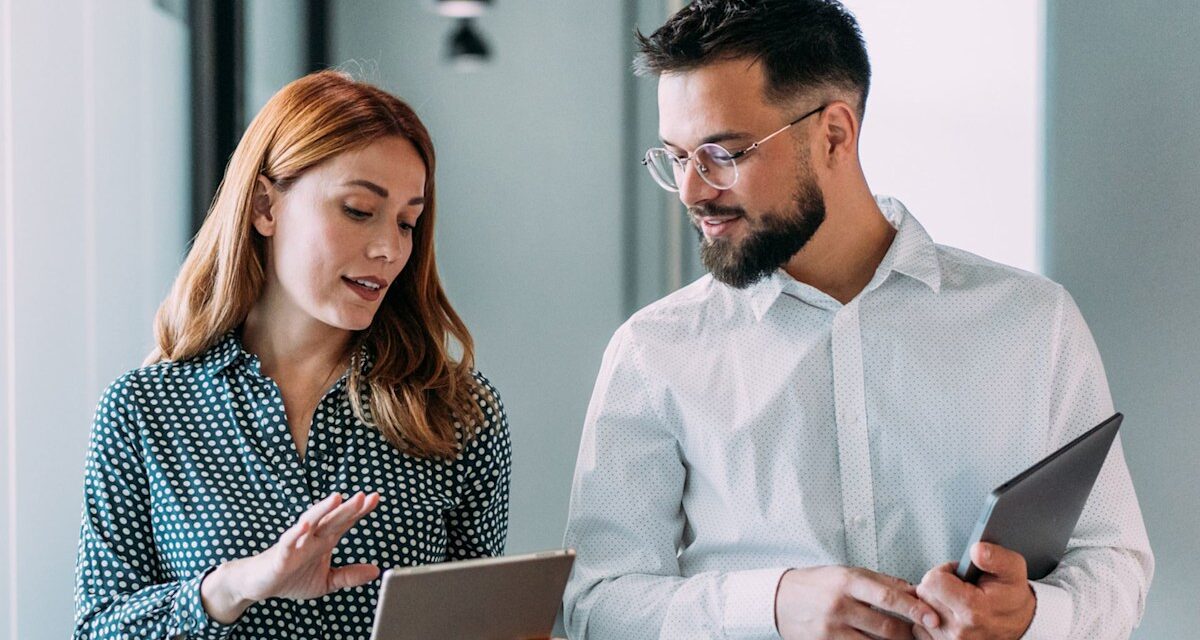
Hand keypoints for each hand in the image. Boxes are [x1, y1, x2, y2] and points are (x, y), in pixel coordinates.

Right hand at [201, 491, 381, 622]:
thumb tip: (376, 571)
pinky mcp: (281, 553)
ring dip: (323, 509)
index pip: (345, 522)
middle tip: (363, 496)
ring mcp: (297, 543)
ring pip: (311, 522)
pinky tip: (305, 524)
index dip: (360, 511)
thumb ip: (349, 575)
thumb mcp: (327, 581)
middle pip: (332, 519)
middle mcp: (312, 537)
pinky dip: (296, 532)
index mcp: (325, 540)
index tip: (375, 498)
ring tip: (337, 498)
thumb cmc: (292, 578)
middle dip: (348, 507)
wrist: (260, 584)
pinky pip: (289, 540)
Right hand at [775, 565, 940, 639]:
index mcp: (847, 582)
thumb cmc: (818, 584)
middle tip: (923, 635)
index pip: (888, 596)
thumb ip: (881, 582)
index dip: (914, 609)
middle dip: (910, 634)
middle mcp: (839, 605)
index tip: (933, 618)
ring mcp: (831, 629)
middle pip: (886, 627)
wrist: (779, 599)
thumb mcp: (847, 573)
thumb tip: (914, 591)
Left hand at [912, 543, 1034, 639]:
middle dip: (937, 585)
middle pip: (924, 594)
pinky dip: (930, 616)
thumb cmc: (1011, 594)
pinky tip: (948, 613)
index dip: (943, 572)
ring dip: (934, 601)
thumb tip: (976, 550)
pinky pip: (920, 625)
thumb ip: (995, 557)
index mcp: (972, 610)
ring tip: (955, 600)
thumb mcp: (1013, 569)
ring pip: (921, 609)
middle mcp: (959, 630)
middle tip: (957, 587)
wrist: (1019, 624)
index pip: (932, 582)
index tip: (958, 575)